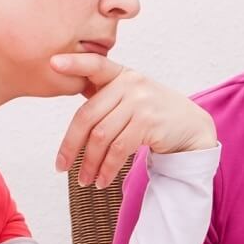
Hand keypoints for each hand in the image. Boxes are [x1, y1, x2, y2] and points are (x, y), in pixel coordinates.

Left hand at [51, 53, 215, 187]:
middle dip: (71, 145)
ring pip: (102, 137)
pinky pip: (119, 149)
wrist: (191, 126)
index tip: (52, 63)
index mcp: (122, 74)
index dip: (74, 63)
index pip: (96, 64)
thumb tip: (68, 88)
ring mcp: (141, 103)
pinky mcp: (149, 123)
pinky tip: (102, 180)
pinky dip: (107, 169)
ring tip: (84, 180)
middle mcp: (131, 84)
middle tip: (60, 166)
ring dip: (90, 163)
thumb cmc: (153, 112)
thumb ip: (105, 93)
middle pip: (88, 115)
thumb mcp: (131, 96)